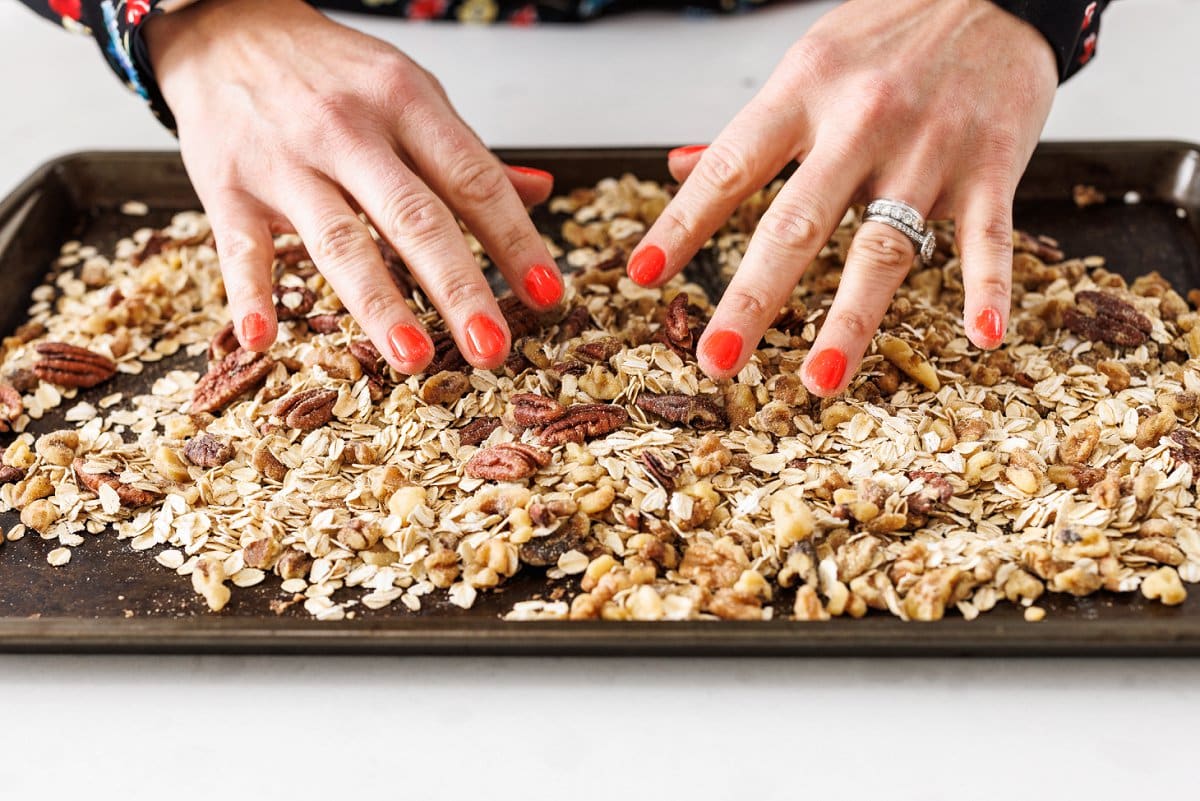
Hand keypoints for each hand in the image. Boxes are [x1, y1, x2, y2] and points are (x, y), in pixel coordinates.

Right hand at [144, 0, 562, 372]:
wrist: (227, 29)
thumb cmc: (330, 72)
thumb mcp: (408, 91)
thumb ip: (466, 152)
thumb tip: (539, 192)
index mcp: (405, 101)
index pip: (473, 179)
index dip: (514, 239)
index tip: (548, 293)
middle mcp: (349, 130)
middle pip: (414, 217)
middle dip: (459, 287)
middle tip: (492, 348)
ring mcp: (286, 161)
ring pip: (339, 241)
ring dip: (378, 303)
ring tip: (412, 357)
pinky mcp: (228, 187)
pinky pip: (239, 248)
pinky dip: (251, 294)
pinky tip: (264, 339)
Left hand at [630, 0, 1057, 394]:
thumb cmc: (892, 30)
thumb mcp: (810, 61)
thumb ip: (750, 126)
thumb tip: (676, 165)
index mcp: (803, 93)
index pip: (728, 169)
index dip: (683, 224)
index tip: (644, 275)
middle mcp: (859, 123)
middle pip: (795, 224)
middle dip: (752, 298)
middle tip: (715, 359)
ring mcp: (928, 148)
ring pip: (884, 246)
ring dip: (850, 320)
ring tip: (819, 380)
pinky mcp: (993, 164)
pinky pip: (988, 236)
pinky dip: (989, 286)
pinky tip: (983, 335)